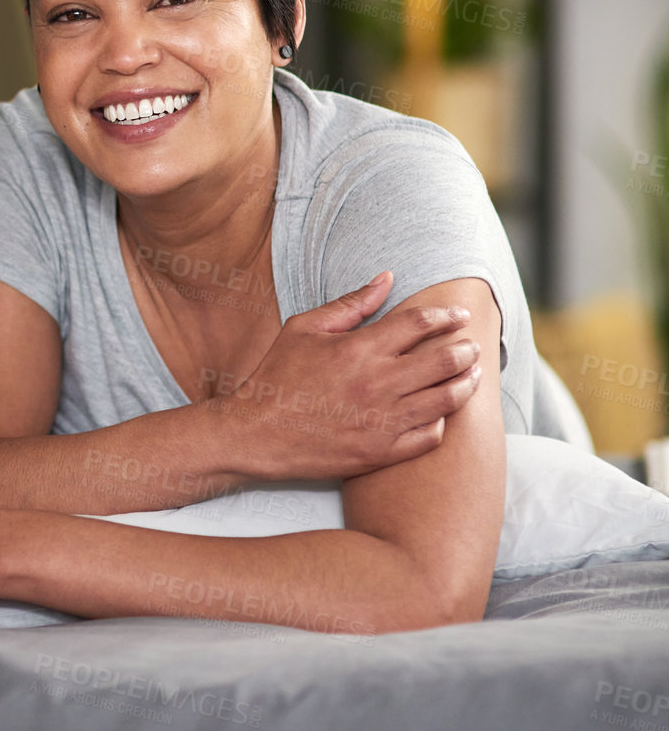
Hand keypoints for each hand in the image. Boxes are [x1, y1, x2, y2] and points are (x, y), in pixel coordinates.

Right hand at [210, 271, 482, 480]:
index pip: (421, 324)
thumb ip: (351, 304)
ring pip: (446, 400)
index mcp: (360, 348)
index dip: (446, 316)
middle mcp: (379, 383)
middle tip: (472, 346)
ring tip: (472, 375)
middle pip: (444, 360)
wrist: (257, 434)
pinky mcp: (382, 452)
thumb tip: (387, 279)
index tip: (459, 316)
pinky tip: (441, 412)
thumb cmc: (277, 376)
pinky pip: (430, 436)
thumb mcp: (304, 329)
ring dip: (466, 384)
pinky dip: (442, 422)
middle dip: (466, 349)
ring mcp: (383, 420)